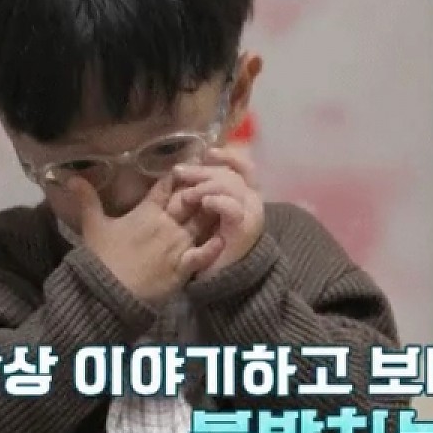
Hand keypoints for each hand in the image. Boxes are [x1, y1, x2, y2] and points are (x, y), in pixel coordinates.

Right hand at [71, 175, 224, 304]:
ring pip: (203, 222)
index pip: (167, 186)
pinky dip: (215, 245)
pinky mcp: (184, 267)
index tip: (192, 163)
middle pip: (191, 200)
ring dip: (213, 212)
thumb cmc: (101, 258)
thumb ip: (87, 199)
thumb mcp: (92, 226)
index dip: (180, 174)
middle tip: (215, 179)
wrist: (108, 293)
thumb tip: (71, 176)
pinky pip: (205, 252)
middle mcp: (167, 224)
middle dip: (203, 189)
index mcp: (146, 211)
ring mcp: (178, 245)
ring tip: (227, 201)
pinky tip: (224, 237)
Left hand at [172, 147, 265, 280]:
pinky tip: (206, 202)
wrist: (223, 279)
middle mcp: (252, 202)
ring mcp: (251, 215)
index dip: (227, 157)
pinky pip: (233, 208)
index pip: (244, 167)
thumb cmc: (213, 246)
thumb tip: (191, 166)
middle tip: (180, 172)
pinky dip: (219, 201)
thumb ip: (207, 192)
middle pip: (232, 174)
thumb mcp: (210, 214)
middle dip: (204, 171)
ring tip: (188, 194)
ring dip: (207, 185)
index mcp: (246, 196)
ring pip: (232, 186)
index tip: (207, 153)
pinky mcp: (244, 230)